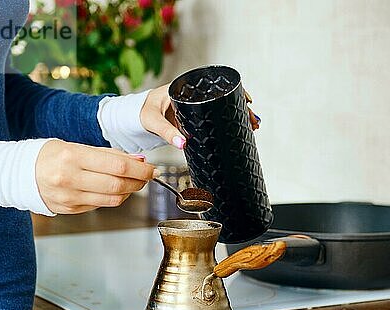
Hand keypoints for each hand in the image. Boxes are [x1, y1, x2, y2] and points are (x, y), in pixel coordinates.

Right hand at [35, 140, 157, 213]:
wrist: (21, 173)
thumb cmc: (50, 155)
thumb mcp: (78, 146)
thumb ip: (109, 154)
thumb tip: (138, 160)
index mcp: (72, 157)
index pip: (118, 166)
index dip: (141, 169)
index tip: (152, 168)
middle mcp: (70, 179)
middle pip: (118, 185)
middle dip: (139, 181)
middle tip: (147, 176)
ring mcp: (69, 197)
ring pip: (113, 199)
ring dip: (130, 191)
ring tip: (134, 182)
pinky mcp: (70, 209)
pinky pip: (101, 205)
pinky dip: (114, 197)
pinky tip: (115, 188)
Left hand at [140, 84, 260, 149]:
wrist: (135, 118)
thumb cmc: (142, 114)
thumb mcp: (153, 121)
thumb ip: (166, 132)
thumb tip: (182, 144)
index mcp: (185, 88)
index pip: (215, 85)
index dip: (235, 92)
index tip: (248, 100)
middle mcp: (193, 95)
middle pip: (224, 98)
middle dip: (242, 108)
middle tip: (254, 120)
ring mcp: (196, 107)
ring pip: (222, 109)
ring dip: (238, 116)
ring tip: (254, 126)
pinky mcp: (195, 119)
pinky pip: (215, 119)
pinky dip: (228, 123)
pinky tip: (241, 130)